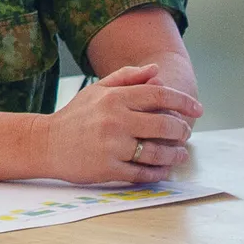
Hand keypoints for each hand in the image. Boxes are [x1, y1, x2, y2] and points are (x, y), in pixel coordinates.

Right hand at [41, 64, 203, 185]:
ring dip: (175, 154)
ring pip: (157, 152)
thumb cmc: (76, 116)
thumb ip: (127, 78)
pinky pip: (142, 173)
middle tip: (186, 133)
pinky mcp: (108, 169)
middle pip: (163, 125)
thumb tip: (157, 71)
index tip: (198, 109)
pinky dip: (158, 172)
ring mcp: (112, 147)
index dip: (183, 102)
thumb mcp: (98, 90)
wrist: (45, 144)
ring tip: (181, 153)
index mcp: (114, 98)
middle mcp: (115, 121)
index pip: (159, 96)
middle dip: (182, 131)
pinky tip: (165, 169)